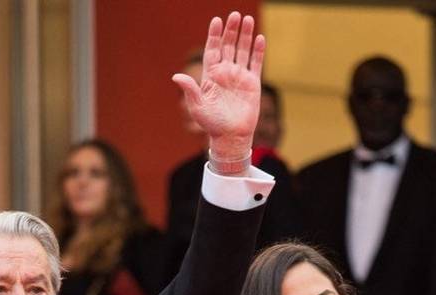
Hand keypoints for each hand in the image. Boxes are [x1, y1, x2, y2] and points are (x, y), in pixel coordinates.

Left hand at [172, 12, 264, 162]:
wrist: (231, 137)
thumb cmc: (212, 124)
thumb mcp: (197, 107)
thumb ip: (190, 90)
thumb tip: (176, 76)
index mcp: (211, 75)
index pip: (212, 50)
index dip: (214, 35)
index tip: (216, 21)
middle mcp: (225, 73)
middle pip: (228, 46)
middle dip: (231, 31)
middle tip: (234, 15)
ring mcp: (239, 77)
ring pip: (243, 51)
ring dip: (245, 35)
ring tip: (247, 20)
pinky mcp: (252, 84)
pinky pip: (256, 63)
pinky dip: (258, 51)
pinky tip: (259, 38)